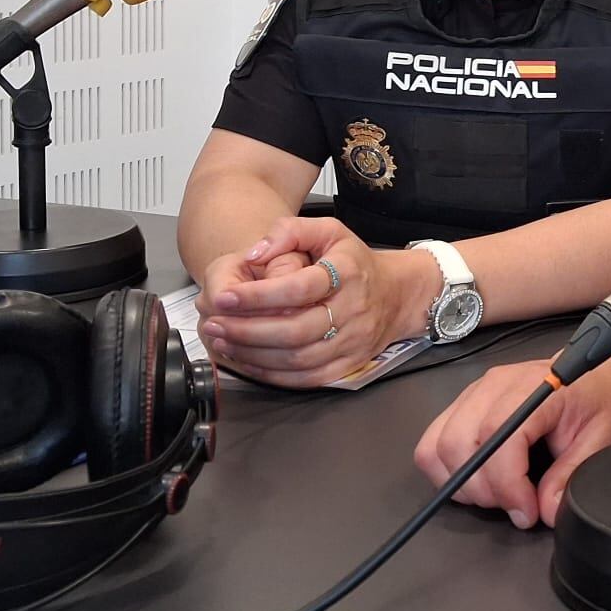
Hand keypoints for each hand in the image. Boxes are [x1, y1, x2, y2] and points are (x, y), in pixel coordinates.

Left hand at [195, 216, 428, 388]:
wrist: (397, 295)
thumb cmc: (354, 262)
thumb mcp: (329, 231)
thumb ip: (290, 231)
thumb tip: (255, 252)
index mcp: (347, 273)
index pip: (299, 288)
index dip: (259, 295)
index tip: (224, 296)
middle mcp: (352, 310)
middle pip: (295, 331)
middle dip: (247, 331)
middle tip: (214, 324)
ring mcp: (351, 342)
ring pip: (297, 359)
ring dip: (253, 355)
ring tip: (222, 342)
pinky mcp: (347, 366)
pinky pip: (305, 379)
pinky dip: (272, 375)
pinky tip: (247, 361)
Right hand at [414, 358, 610, 528]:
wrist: (592, 376)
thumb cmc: (598, 403)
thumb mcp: (601, 439)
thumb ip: (572, 474)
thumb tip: (545, 510)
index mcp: (535, 388)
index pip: (499, 434)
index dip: (506, 483)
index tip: (526, 512)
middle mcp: (495, 385)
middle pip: (458, 442)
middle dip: (483, 489)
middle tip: (516, 506)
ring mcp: (474, 392)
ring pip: (437, 445)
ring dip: (462, 483)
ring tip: (497, 494)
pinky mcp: (462, 404)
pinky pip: (432, 442)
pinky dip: (445, 471)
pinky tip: (478, 481)